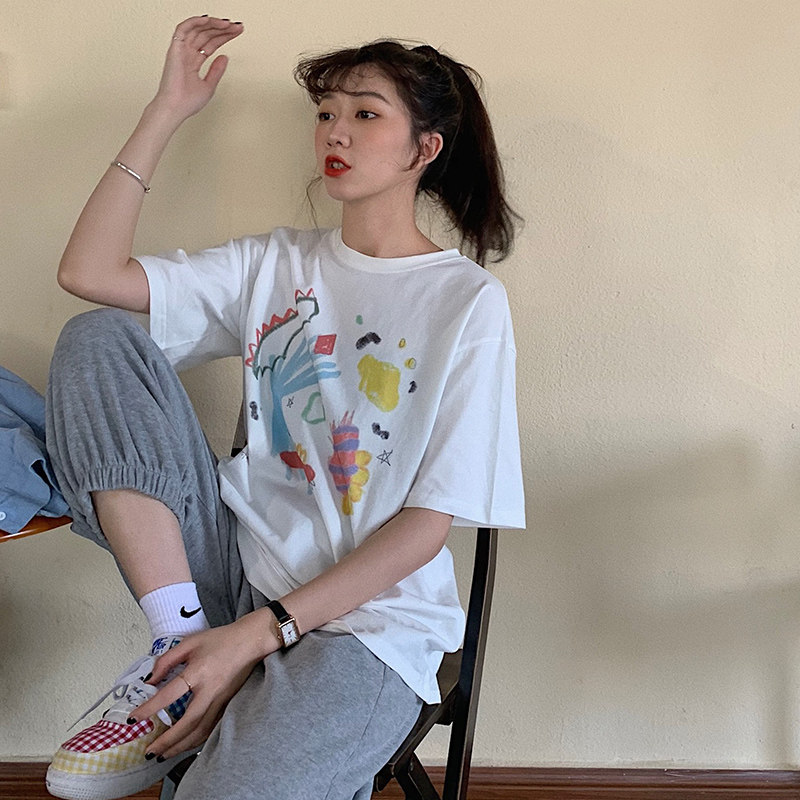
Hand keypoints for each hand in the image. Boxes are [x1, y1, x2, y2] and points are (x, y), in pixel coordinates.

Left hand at [130, 614, 277, 758]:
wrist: (251, 640)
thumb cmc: (222, 639)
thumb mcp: (190, 642)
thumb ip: (167, 659)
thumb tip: (151, 679)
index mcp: (199, 671)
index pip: (169, 695)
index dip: (149, 708)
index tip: (134, 719)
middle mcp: (211, 689)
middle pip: (187, 723)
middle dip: (167, 741)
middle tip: (150, 751)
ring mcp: (222, 699)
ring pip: (201, 731)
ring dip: (181, 746)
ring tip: (165, 754)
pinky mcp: (229, 704)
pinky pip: (211, 728)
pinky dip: (197, 740)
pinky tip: (186, 744)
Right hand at [150, 16, 243, 123]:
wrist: (175, 108)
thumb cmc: (187, 102)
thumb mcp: (209, 86)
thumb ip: (216, 70)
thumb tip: (225, 57)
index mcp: (193, 62)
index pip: (211, 44)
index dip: (224, 37)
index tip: (237, 33)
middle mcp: (187, 54)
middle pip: (206, 35)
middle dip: (222, 29)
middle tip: (237, 26)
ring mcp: (181, 50)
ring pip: (197, 29)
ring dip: (213, 24)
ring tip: (228, 24)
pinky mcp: (175, 48)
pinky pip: (184, 28)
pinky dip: (196, 21)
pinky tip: (209, 20)